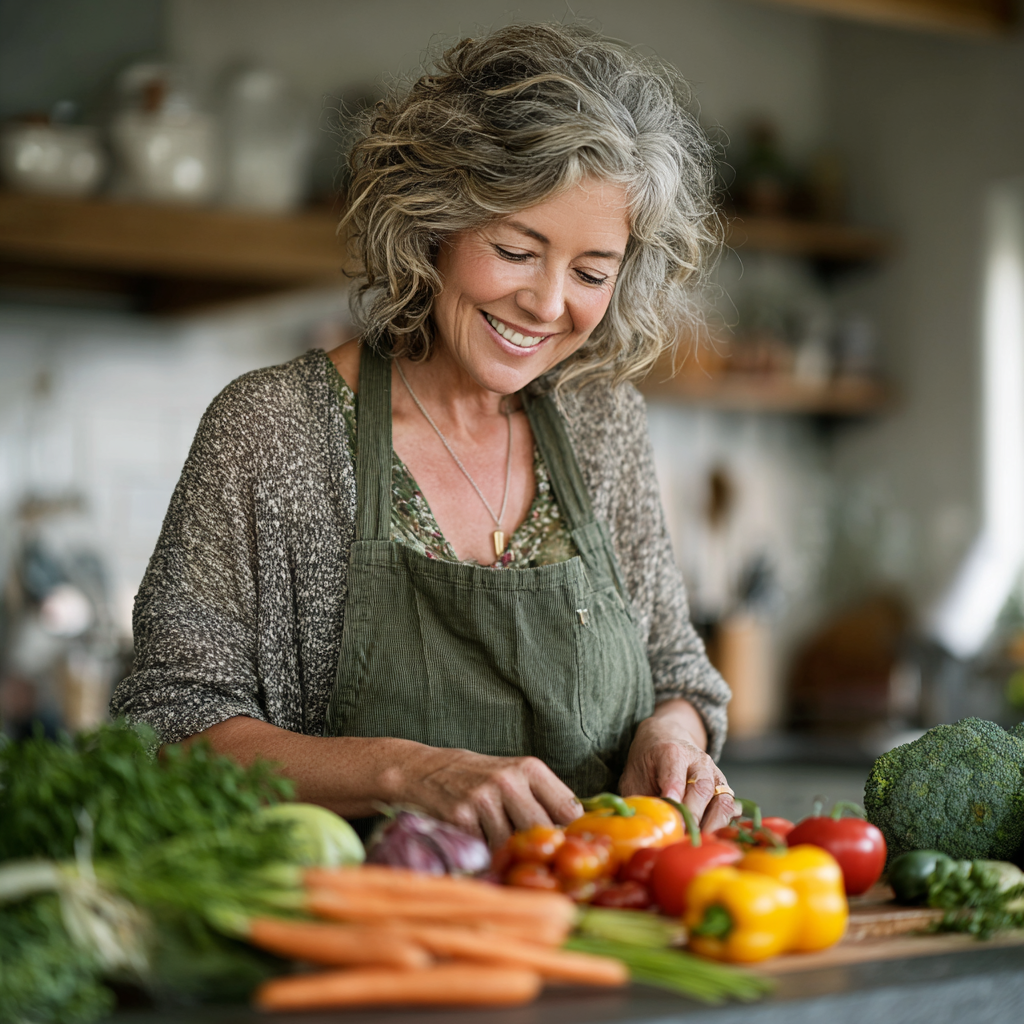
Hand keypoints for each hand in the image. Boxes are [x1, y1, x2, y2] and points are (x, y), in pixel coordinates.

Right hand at [399, 746, 581, 848]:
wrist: (425, 770)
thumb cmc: (478, 778)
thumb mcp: (514, 776)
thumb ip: (543, 799)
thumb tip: (575, 835)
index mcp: (530, 768)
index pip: (569, 810)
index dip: (569, 834)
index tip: (565, 847)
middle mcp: (509, 780)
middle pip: (542, 831)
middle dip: (538, 849)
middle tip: (534, 860)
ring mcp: (483, 798)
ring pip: (512, 845)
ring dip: (508, 855)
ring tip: (501, 850)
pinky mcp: (461, 816)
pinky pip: (485, 850)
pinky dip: (485, 856)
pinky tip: (479, 848)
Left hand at [619, 702, 734, 830]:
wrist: (667, 739)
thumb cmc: (648, 763)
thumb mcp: (634, 775)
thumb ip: (638, 799)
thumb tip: (640, 828)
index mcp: (672, 752)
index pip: (674, 772)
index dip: (674, 791)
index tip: (670, 808)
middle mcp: (699, 761)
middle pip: (701, 789)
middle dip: (693, 816)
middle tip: (682, 837)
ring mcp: (715, 775)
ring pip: (722, 800)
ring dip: (712, 825)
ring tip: (697, 842)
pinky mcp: (724, 789)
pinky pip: (730, 809)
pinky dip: (723, 826)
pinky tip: (711, 839)